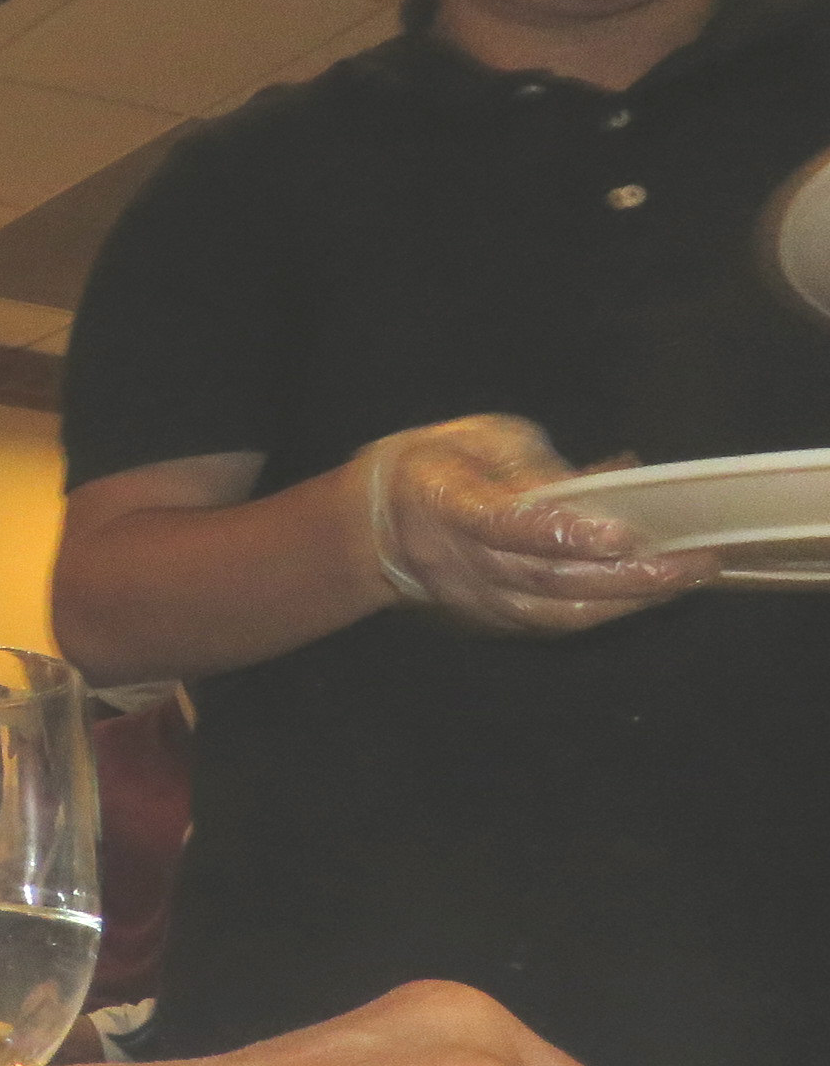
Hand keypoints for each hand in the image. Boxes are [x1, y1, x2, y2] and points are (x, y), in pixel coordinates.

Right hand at [360, 413, 713, 634]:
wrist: (375, 524)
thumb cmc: (437, 466)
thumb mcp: (479, 442)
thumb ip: (538, 465)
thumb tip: (613, 480)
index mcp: (446, 505)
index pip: (505, 527)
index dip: (563, 533)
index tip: (622, 532)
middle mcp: (458, 562)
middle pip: (546, 578)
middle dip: (625, 573)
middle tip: (691, 561)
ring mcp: (472, 599)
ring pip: (555, 610)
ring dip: (625, 599)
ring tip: (683, 580)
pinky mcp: (488, 618)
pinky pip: (552, 623)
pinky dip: (603, 611)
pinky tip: (645, 596)